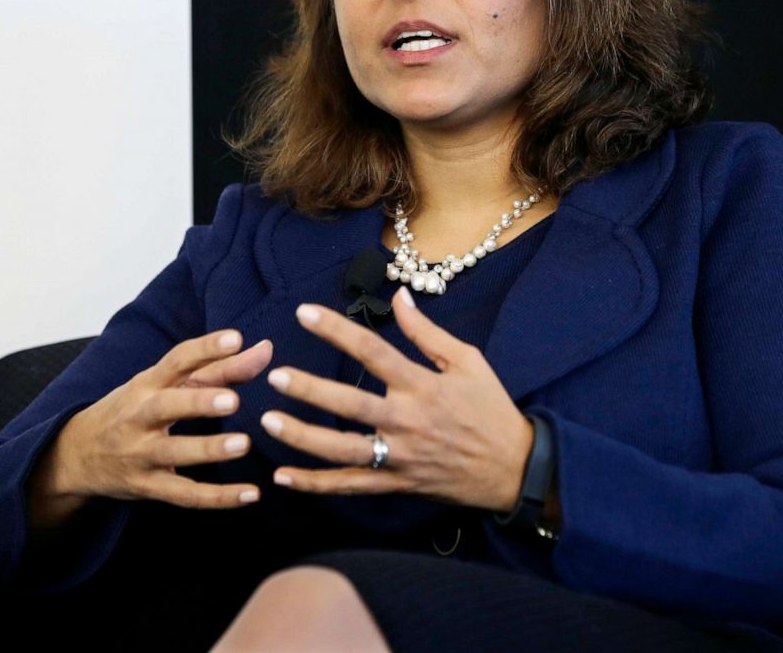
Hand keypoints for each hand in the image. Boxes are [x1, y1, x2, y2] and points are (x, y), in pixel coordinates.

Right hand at [42, 330, 273, 511]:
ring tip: (244, 444)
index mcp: (147, 384)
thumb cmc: (134, 409)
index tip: (236, 338)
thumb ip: (219, 367)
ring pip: (173, 453)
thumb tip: (266, 349)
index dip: (205, 348)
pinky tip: (250, 494)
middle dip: (198, 403)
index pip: (176, 360)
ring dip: (208, 449)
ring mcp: (140, 454)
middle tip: (233, 401)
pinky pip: (184, 495)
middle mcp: (140, 416)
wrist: (77, 455)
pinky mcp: (147, 487)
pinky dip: (218, 498)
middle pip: (166, 406)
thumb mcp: (166, 385)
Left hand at [260, 287, 534, 512]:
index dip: (337, 330)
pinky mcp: (397, 485)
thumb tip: (399, 296)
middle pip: (350, 405)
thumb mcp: (467, 360)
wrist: (514, 468)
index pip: (373, 352)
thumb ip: (426, 331)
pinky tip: (283, 477)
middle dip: (310, 390)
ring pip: (342, 450)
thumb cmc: (490, 408)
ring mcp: (400, 457)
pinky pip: (350, 485)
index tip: (305, 313)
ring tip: (269, 422)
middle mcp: (407, 421)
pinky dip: (315, 484)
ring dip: (303, 437)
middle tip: (276, 376)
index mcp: (423, 385)